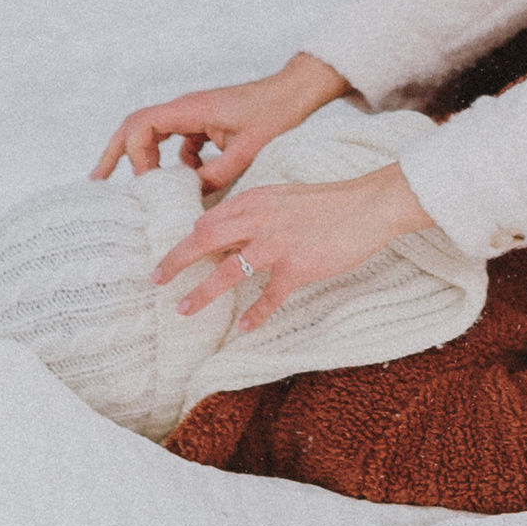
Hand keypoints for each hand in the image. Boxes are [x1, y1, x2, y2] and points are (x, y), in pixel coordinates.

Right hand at [91, 50, 348, 194]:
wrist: (297, 92)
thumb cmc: (275, 113)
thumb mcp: (247, 151)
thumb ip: (216, 175)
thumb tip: (190, 198)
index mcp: (190, 109)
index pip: (142, 125)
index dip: (133, 154)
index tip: (147, 182)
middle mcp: (186, 109)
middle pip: (137, 126)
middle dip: (116, 152)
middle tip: (97, 181)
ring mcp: (195, 115)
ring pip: (156, 135)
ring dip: (146, 160)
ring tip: (139, 190)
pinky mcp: (207, 124)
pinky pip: (180, 143)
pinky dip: (178, 163)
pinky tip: (190, 183)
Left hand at [155, 162, 429, 329]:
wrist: (369, 205)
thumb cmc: (330, 202)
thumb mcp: (286, 197)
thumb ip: (258, 212)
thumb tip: (231, 232)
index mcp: (256, 199)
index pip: (210, 219)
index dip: (188, 239)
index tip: (175, 256)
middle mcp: (260, 219)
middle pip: (205, 240)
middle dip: (176, 261)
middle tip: (157, 279)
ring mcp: (278, 244)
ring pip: (229, 271)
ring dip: (203, 293)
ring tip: (184, 310)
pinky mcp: (298, 267)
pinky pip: (269, 297)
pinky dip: (255, 315)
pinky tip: (245, 328)